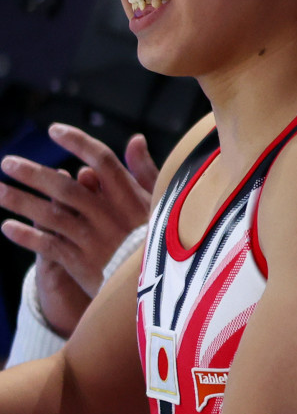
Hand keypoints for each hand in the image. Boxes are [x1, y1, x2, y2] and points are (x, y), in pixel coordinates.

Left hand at [1, 127, 158, 337]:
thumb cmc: (164, 237)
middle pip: (66, 189)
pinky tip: (6, 227)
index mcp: (130, 197)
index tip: (54, 130)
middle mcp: (108, 216)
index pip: (103, 161)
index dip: (78, 143)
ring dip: (21, 202)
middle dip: (34, 175)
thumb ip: (145, 171)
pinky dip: (27, 237)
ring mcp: (93, 239)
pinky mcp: (83, 262)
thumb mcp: (161, 202)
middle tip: (8, 163)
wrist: (164, 284)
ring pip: (52, 216)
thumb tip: (135, 139)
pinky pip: (49, 246)